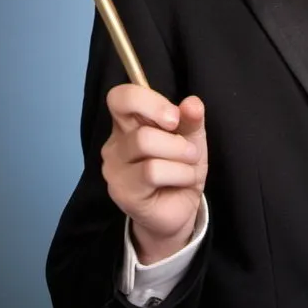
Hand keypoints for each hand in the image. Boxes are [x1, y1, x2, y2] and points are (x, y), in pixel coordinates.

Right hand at [102, 85, 208, 263]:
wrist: (179, 210)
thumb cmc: (180, 168)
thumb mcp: (192, 139)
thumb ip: (192, 119)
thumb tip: (192, 102)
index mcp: (129, 123)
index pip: (120, 97)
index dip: (149, 101)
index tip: (175, 118)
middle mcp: (115, 143)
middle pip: (140, 126)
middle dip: (176, 139)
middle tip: (190, 151)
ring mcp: (114, 168)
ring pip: (146, 144)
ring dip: (181, 157)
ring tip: (188, 168)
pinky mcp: (121, 191)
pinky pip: (152, 171)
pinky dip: (179, 174)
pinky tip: (181, 182)